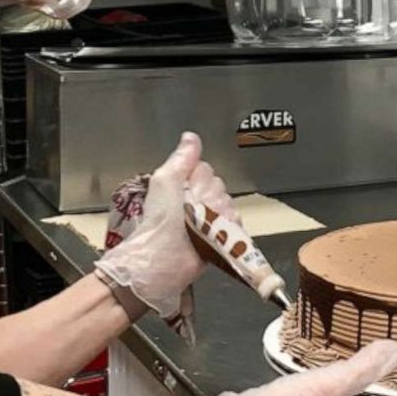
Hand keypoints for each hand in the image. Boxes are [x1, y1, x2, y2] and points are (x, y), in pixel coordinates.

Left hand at [98, 132, 237, 317]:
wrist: (164, 258)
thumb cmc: (160, 221)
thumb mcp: (165, 181)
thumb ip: (180, 158)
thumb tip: (191, 137)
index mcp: (183, 185)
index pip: (205, 169)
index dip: (198, 179)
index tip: (186, 189)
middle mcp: (198, 200)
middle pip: (219, 185)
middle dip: (208, 196)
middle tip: (191, 210)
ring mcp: (211, 219)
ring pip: (228, 203)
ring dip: (217, 214)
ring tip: (199, 226)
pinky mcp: (222, 238)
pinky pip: (237, 224)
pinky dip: (228, 228)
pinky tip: (215, 234)